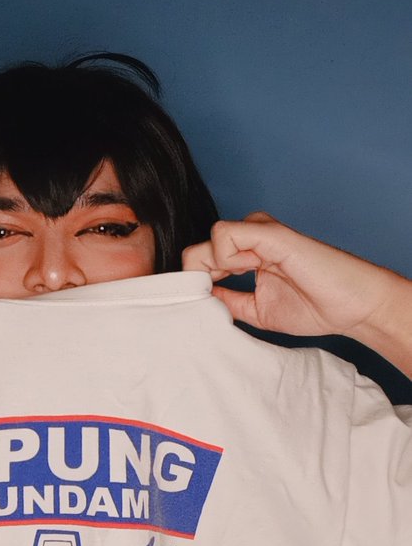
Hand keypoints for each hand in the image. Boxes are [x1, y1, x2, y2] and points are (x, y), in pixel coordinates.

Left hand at [182, 213, 411, 373]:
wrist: (351, 307)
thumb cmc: (315, 307)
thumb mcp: (257, 312)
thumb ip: (229, 303)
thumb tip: (198, 301)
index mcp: (248, 254)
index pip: (202, 259)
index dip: (194, 283)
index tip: (202, 304)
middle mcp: (252, 238)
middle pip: (200, 249)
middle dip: (198, 279)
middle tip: (214, 297)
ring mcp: (261, 233)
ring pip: (210, 238)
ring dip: (213, 268)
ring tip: (238, 283)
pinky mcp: (271, 233)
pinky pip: (226, 234)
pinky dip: (225, 258)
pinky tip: (246, 271)